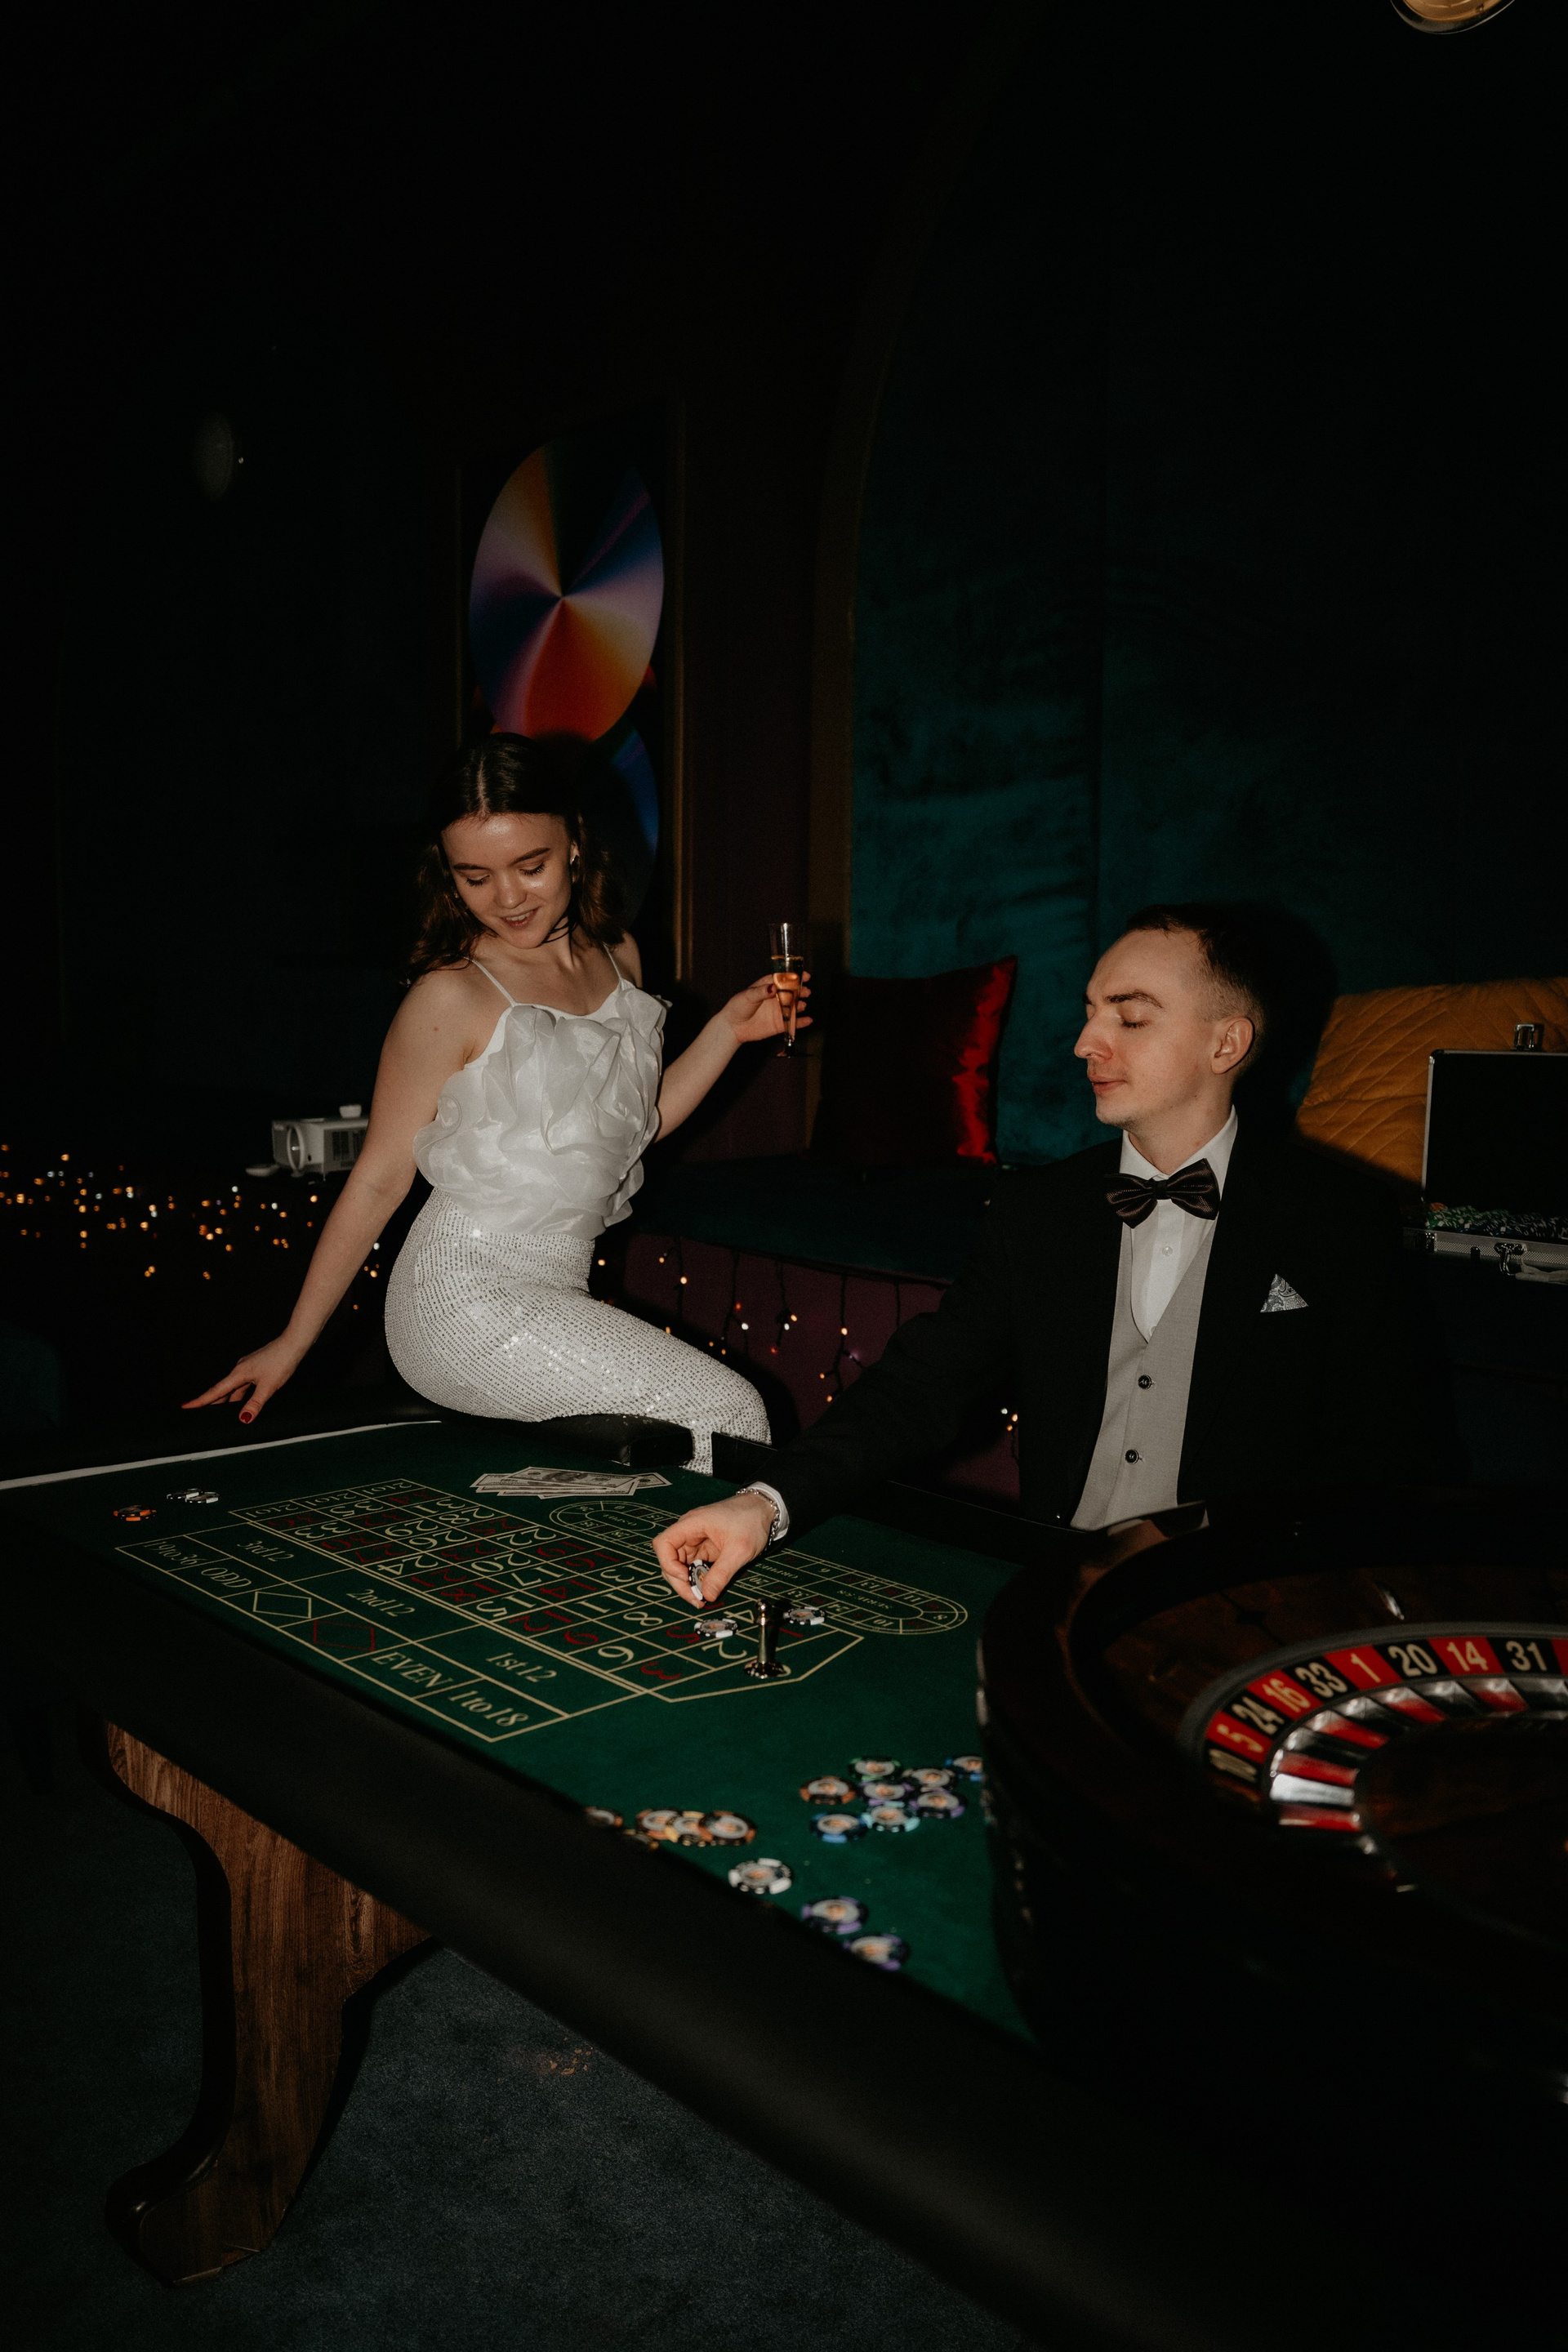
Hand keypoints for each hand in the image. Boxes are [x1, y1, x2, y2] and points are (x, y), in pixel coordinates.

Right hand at [183, 1334, 306, 1423]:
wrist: (295, 1343)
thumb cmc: (282, 1361)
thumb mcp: (268, 1387)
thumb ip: (255, 1404)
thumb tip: (243, 1418)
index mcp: (239, 1373)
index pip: (216, 1391)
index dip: (200, 1401)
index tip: (185, 1406)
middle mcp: (240, 1369)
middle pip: (222, 1391)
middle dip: (211, 1403)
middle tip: (199, 1414)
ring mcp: (248, 1367)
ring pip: (234, 1388)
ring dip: (228, 1401)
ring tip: (221, 1414)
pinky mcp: (256, 1367)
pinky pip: (243, 1384)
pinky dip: (241, 1395)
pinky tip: (244, 1401)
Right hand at [653, 1493, 777, 1605]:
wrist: (763, 1509)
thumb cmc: (751, 1521)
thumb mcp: (739, 1550)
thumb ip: (722, 1573)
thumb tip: (707, 1596)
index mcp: (692, 1524)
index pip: (663, 1543)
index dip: (668, 1563)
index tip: (686, 1577)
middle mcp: (689, 1532)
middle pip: (669, 1559)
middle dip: (679, 1581)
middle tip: (695, 1598)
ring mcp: (695, 1541)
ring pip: (680, 1566)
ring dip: (687, 1583)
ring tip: (701, 1598)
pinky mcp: (703, 1549)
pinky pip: (693, 1566)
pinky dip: (696, 1579)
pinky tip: (707, 1589)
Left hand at [721, 972, 811, 1047]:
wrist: (733, 1027)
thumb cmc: (738, 1007)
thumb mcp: (748, 996)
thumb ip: (761, 992)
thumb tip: (773, 987)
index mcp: (768, 987)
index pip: (784, 979)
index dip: (795, 977)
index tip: (804, 975)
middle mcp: (775, 998)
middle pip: (792, 992)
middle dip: (800, 991)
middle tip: (806, 991)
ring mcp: (778, 1011)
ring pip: (793, 1006)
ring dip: (800, 1005)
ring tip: (802, 1005)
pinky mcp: (779, 1024)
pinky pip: (792, 1023)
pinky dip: (801, 1022)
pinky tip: (808, 1020)